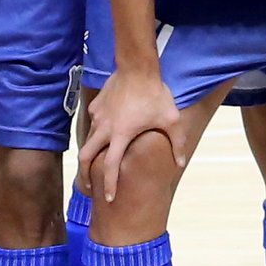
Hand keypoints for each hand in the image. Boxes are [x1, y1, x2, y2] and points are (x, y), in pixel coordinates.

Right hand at [85, 63, 203, 208]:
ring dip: (90, 155)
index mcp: (120, 135)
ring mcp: (97, 116)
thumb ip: (176, 143)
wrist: (137, 67)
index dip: (109, 184)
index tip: (108, 198)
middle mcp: (104, 128)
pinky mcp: (95, 106)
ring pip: (87, 140)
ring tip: (96, 165)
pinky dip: (96, 134)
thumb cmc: (155, 94)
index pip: (110, 166)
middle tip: (89, 187)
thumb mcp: (171, 120)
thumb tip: (180, 163)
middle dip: (84, 174)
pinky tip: (105, 135)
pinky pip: (93, 124)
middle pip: (85, 157)